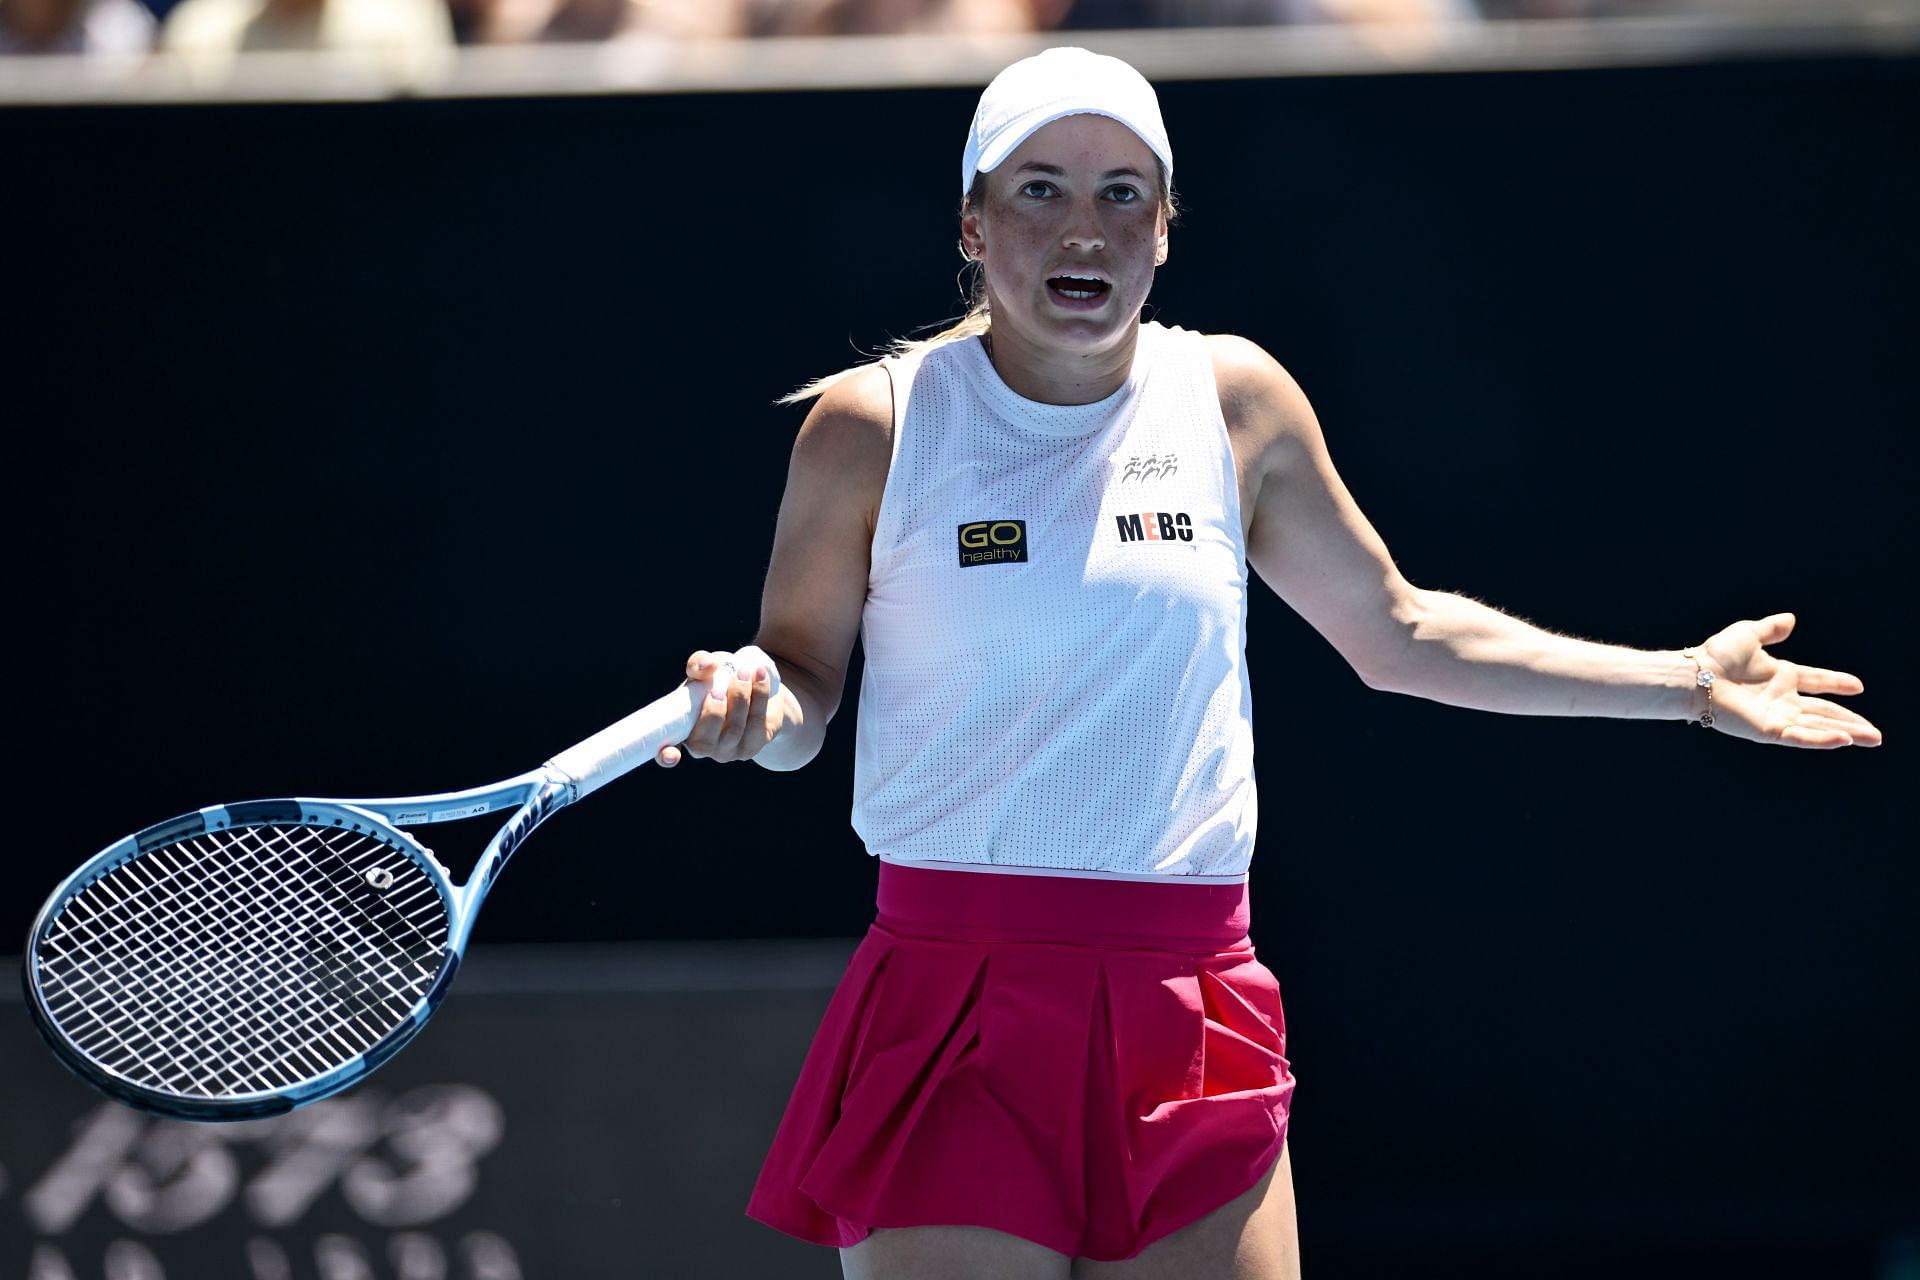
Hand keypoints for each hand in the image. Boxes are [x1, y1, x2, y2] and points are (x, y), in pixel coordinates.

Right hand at [656, 650, 792, 766]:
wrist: (754, 687)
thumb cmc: (719, 681)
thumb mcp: (705, 671)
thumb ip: (699, 665)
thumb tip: (706, 666)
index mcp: (681, 732)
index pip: (667, 753)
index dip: (667, 756)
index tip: (670, 755)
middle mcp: (702, 748)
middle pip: (705, 743)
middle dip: (713, 713)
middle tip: (719, 688)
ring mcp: (728, 751)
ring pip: (734, 731)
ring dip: (739, 699)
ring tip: (744, 673)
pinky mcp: (753, 745)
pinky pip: (756, 725)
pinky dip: (759, 697)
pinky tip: (760, 677)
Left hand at [1696, 613, 1881, 747]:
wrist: (1695, 675)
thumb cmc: (1715, 655)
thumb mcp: (1748, 634)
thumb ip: (1770, 629)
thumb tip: (1791, 619)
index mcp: (1780, 676)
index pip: (1816, 681)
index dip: (1837, 683)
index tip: (1858, 686)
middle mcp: (1782, 699)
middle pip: (1824, 711)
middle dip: (1851, 720)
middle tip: (1876, 732)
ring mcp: (1777, 716)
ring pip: (1819, 726)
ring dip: (1846, 731)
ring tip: (1873, 738)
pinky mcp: (1768, 731)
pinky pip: (1801, 736)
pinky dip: (1823, 738)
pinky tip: (1844, 739)